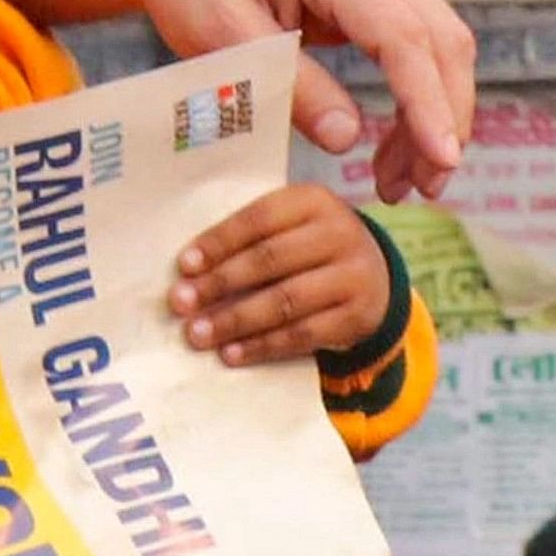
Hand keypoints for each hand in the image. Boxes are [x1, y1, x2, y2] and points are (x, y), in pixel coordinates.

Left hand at [132, 0, 471, 201]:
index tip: (442, 158)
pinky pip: (417, 41)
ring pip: (439, 42)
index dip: (427, 100)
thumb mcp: (221, 38)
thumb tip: (346, 138)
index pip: (401, 35)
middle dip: (444, 117)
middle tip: (424, 189)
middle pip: (439, 38)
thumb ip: (287, 84)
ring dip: (436, 112)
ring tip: (406, 181)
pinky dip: (418, 95)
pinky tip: (399, 144)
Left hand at [170, 183, 393, 366]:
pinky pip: (303, 335)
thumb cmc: (309, 249)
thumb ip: (250, 239)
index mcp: (313, 201)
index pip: (259, 219)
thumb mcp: (290, 227)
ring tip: (198, 334)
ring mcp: (355, 276)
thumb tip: (189, 274)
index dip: (219, 242)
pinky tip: (232, 354)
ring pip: (285, 301)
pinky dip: (263, 346)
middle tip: (180, 303)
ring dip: (235, 320)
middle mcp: (340, 233)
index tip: (184, 266)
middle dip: (220, 283)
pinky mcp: (359, 316)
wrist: (374, 279)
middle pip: (269, 260)